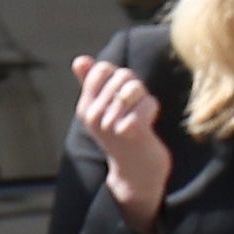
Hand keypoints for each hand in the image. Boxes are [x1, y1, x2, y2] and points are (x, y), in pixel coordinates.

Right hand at [70, 56, 166, 224]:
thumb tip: (80, 59)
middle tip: (135, 109)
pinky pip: (148, 103)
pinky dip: (153, 109)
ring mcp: (110, 123)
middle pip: (123, 76)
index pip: (102, 69)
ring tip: (140, 117)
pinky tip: (148, 125)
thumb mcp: (103, 112)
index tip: (123, 94)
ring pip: (136, 88)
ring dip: (145, 100)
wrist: (136, 174)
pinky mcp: (130, 130)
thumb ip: (92, 85)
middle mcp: (93, 115)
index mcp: (85, 107)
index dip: (120, 75)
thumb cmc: (123, 138)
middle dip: (137, 88)